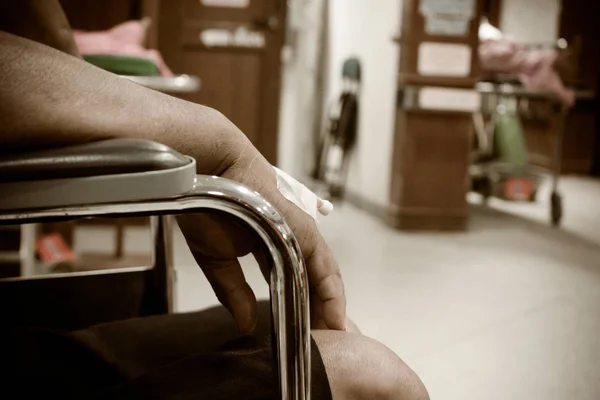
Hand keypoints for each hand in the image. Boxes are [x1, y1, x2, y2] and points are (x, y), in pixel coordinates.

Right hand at [177, 132, 345, 332]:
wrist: (211, 169)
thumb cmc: (210, 206)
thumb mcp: (218, 260)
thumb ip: (235, 292)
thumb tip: (245, 324)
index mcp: (272, 244)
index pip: (292, 281)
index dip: (299, 306)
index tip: (302, 332)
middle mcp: (291, 240)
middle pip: (311, 282)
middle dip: (317, 312)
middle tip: (320, 341)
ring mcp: (300, 235)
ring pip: (323, 277)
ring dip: (328, 307)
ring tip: (331, 336)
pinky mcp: (305, 231)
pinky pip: (325, 267)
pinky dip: (332, 293)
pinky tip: (335, 317)